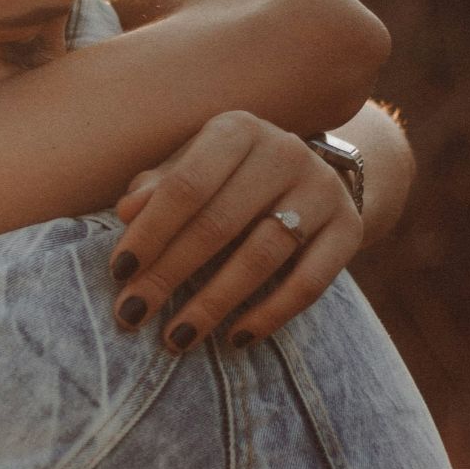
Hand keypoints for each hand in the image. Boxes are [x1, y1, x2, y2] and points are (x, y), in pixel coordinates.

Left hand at [106, 110, 360, 351]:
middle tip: (133, 313)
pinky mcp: (350, 229)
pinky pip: (309, 282)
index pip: (186, 185)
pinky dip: (270, 314)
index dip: (151, 231)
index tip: (119, 272)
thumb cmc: (229, 178)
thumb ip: (158, 188)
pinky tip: (235, 338)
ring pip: (262, 255)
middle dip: (170, 274)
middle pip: (219, 223)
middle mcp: (284, 152)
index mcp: (237, 130)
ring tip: (177, 337)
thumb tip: (127, 212)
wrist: (312, 178)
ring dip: (214, 302)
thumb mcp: (192, 169)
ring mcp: (322, 189)